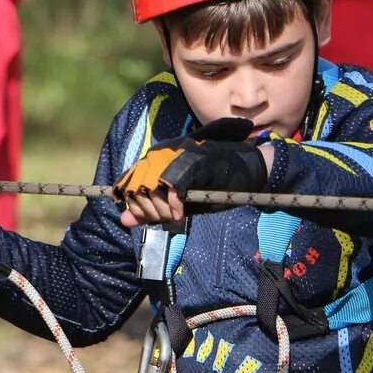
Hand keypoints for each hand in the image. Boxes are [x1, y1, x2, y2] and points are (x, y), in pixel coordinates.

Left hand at [114, 117, 268, 227]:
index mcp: (157, 158)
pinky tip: (180, 213)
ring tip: (174, 216)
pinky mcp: (193, 161)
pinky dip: (172, 204)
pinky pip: (171, 185)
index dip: (135, 203)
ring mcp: (178, 155)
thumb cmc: (215, 185)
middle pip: (136, 185)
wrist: (248, 170)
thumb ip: (151, 209)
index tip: (149, 216)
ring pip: (151, 184)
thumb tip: (124, 220)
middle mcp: (164, 152)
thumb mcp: (177, 202)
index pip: (128, 181)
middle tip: (165, 218)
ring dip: (159, 208)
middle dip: (147, 209)